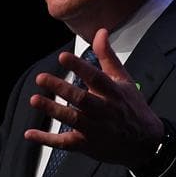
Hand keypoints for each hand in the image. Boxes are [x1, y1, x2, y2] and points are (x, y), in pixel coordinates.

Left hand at [24, 28, 163, 169]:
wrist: (145, 144)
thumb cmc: (132, 108)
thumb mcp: (124, 80)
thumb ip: (107, 57)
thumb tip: (100, 32)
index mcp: (113, 92)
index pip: (96, 78)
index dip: (80, 67)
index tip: (63, 57)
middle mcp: (104, 111)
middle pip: (82, 99)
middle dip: (61, 88)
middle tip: (41, 78)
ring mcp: (95, 129)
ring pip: (72, 119)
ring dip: (53, 110)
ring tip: (35, 100)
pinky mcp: (87, 144)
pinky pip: (65, 143)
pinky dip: (47, 140)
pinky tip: (30, 133)